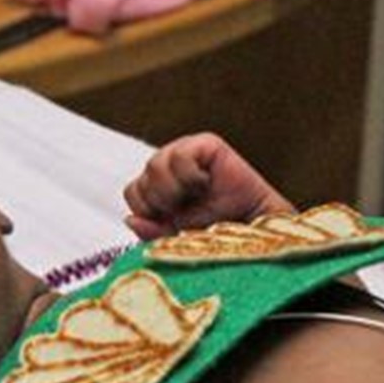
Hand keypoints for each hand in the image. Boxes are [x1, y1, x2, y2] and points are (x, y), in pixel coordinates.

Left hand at [123, 133, 294, 239]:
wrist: (254, 227)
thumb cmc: (219, 232)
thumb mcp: (179, 238)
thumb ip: (153, 230)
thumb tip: (129, 219)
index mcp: (160, 188)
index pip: (134, 192)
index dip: (147, 210)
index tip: (170, 220)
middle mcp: (170, 167)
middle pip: (142, 180)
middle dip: (161, 203)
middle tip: (184, 210)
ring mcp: (186, 152)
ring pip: (155, 166)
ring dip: (173, 190)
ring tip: (194, 197)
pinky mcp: (205, 145)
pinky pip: (179, 155)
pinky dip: (189, 175)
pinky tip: (204, 184)